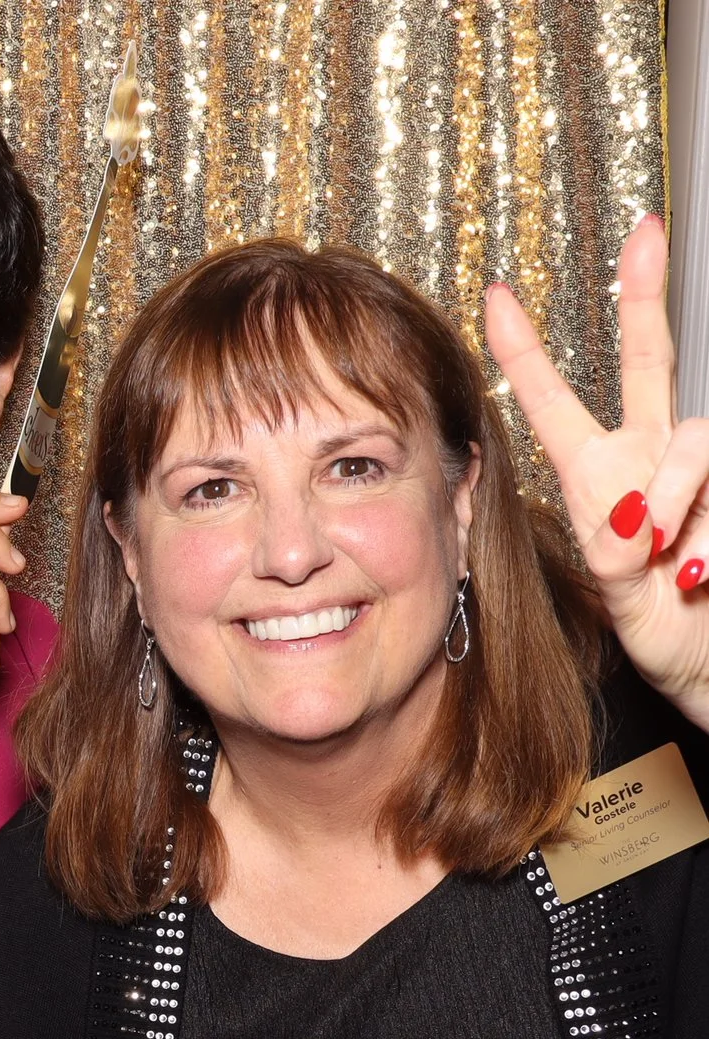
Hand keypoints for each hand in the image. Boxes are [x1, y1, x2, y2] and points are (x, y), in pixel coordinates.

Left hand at [487, 214, 708, 727]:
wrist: (704, 656)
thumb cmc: (653, 622)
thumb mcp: (614, 589)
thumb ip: (617, 551)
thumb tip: (639, 517)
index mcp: (595, 473)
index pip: (551, 400)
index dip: (523, 351)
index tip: (497, 295)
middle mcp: (647, 455)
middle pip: (648, 361)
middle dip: (644, 296)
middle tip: (644, 235)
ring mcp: (698, 469)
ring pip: (693, 438)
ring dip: (679, 497)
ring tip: (672, 560)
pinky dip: (707, 538)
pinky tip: (699, 571)